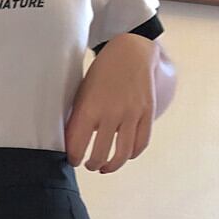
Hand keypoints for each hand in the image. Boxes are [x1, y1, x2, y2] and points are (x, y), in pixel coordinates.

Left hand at [65, 33, 160, 173]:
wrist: (130, 51)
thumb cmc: (101, 75)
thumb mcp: (82, 94)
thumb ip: (78, 119)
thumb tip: (71, 146)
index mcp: (89, 108)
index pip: (77, 145)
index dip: (74, 158)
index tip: (73, 160)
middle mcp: (110, 112)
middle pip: (99, 154)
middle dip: (92, 165)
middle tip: (89, 165)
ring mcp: (131, 113)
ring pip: (121, 154)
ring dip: (111, 166)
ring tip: (105, 168)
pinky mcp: (147, 112)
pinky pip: (141, 143)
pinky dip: (132, 154)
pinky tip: (124, 155)